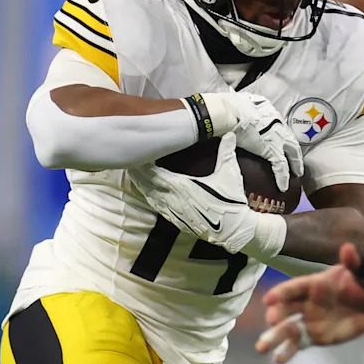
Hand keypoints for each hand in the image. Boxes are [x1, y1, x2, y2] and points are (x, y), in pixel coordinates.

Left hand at [129, 133, 262, 252]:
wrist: (233, 230)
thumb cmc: (230, 201)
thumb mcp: (229, 173)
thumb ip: (226, 152)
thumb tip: (229, 133)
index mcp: (181, 186)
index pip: (154, 174)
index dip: (144, 165)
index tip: (139, 154)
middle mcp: (172, 200)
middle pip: (147, 185)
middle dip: (138, 173)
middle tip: (130, 161)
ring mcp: (173, 212)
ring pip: (150, 197)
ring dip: (141, 186)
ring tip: (134, 175)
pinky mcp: (177, 221)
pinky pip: (157, 208)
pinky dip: (150, 198)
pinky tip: (148, 194)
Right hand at [203, 92, 301, 190]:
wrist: (229, 112)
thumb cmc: (231, 105)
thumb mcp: (243, 100)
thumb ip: (246, 103)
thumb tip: (239, 99)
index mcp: (270, 111)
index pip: (280, 126)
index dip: (282, 135)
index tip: (282, 142)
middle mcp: (278, 124)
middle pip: (291, 139)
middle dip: (295, 151)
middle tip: (297, 161)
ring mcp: (277, 137)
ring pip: (292, 153)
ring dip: (295, 164)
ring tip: (297, 174)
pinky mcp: (272, 150)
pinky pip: (281, 166)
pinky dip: (282, 176)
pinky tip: (283, 185)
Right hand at [255, 243, 363, 363]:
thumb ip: (355, 262)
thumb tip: (348, 248)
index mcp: (314, 284)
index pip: (294, 287)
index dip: (281, 293)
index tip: (268, 300)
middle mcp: (306, 302)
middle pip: (286, 308)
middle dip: (277, 314)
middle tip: (272, 321)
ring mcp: (309, 320)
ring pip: (287, 329)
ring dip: (273, 337)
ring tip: (261, 348)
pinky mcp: (314, 336)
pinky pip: (298, 344)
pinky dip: (287, 352)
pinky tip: (278, 360)